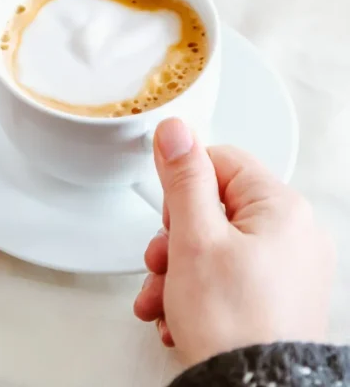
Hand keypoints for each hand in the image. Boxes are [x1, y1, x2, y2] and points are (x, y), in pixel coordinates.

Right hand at [133, 118, 334, 366]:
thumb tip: (176, 131)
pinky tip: (177, 315)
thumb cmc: (232, 322)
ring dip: (175, 272)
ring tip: (162, 300)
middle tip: (163, 263)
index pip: (220, 162)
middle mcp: (291, 235)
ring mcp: (285, 271)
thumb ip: (184, 179)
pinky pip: (225, 278)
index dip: (183, 187)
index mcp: (280, 209)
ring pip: (212, 248)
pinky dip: (195, 293)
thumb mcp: (194, 238)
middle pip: (212, 209)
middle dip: (173, 240)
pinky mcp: (274, 299)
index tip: (168, 214)